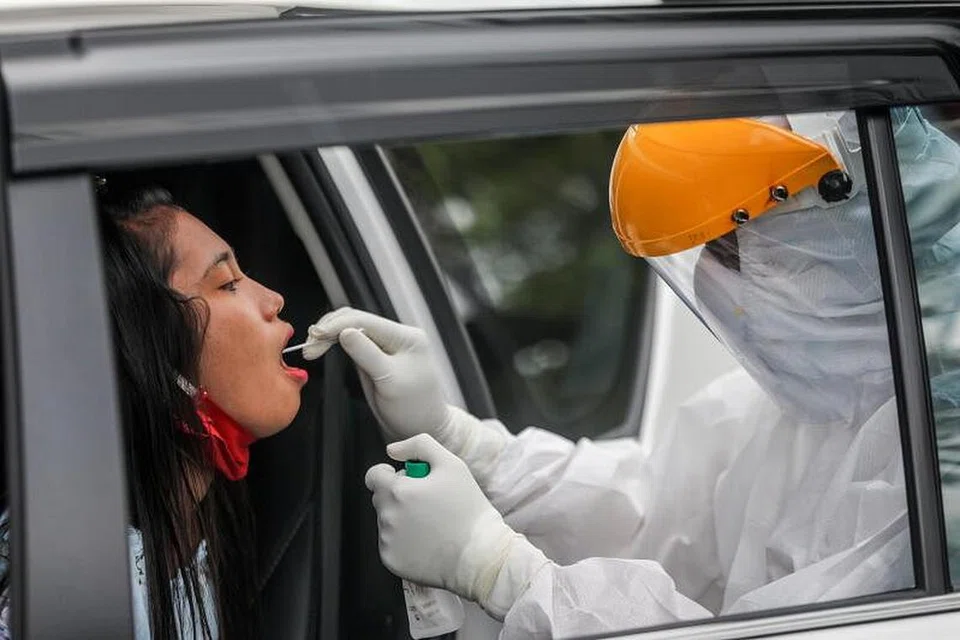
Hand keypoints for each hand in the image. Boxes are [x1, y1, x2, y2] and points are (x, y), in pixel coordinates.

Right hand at [304, 307, 451, 441]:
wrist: (423, 427)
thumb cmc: (413, 408)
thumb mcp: (389, 381)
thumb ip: (367, 354)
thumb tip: (345, 332)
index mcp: (407, 337)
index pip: (366, 321)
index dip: (336, 326)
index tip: (316, 337)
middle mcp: (398, 336)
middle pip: (357, 320)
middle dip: (330, 329)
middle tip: (310, 346)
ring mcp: (388, 344)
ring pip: (353, 328)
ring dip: (330, 334)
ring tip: (313, 348)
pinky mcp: (379, 355)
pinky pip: (356, 341)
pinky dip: (337, 342)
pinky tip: (324, 347)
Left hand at [365, 435, 548, 617]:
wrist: (480, 554)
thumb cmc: (468, 509)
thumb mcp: (451, 464)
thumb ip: (419, 446)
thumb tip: (392, 450)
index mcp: (398, 491)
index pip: (373, 476)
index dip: (389, 474)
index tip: (407, 480)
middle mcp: (387, 517)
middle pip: (381, 498)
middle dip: (399, 496)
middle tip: (428, 502)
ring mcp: (387, 541)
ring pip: (386, 521)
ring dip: (401, 518)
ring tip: (431, 523)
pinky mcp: (391, 560)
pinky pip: (390, 544)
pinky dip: (403, 541)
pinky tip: (427, 541)